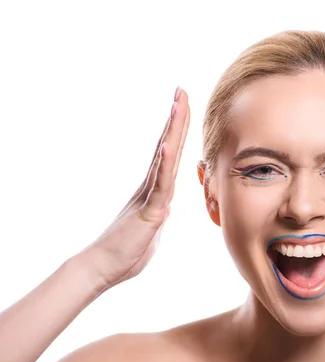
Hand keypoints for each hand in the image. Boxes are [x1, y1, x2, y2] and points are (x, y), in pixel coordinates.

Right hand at [79, 87, 189, 290]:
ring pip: (166, 158)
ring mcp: (150, 195)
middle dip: (177, 118)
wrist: (103, 268)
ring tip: (178, 104)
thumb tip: (162, 211)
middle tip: (181, 91)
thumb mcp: (151, 230)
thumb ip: (158, 216)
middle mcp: (152, 186)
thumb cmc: (126, 253)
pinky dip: (165, 164)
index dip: (176, 130)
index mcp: (155, 190)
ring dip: (173, 130)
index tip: (182, 106)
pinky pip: (160, 185)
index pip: (169, 154)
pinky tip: (169, 145)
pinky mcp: (150, 210)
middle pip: (168, 146)